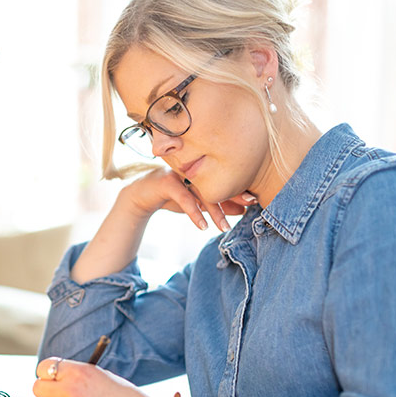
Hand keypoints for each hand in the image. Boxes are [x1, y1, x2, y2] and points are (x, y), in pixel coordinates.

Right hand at [120, 167, 256, 231]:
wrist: (140, 195)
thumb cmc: (171, 195)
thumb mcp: (197, 203)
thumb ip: (217, 205)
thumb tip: (242, 210)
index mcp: (201, 170)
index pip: (223, 178)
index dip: (239, 188)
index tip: (254, 199)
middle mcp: (192, 168)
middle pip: (216, 182)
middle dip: (234, 195)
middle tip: (249, 205)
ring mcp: (179, 173)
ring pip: (202, 192)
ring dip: (215, 211)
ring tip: (224, 228)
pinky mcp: (167, 182)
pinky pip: (184, 198)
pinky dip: (194, 213)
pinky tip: (202, 226)